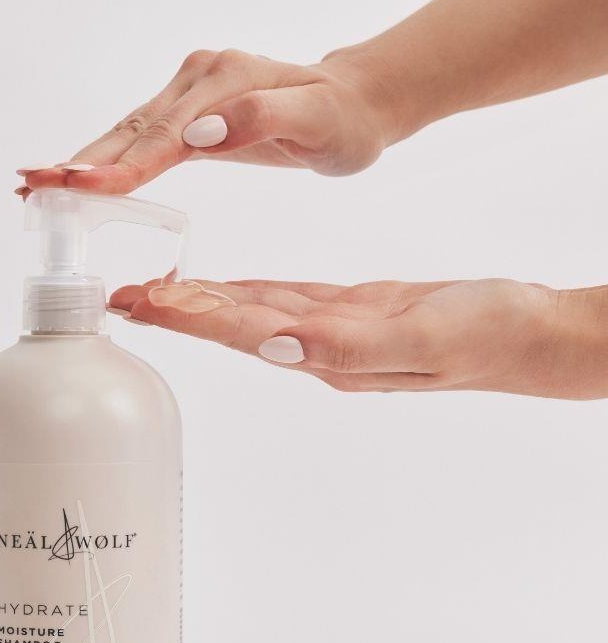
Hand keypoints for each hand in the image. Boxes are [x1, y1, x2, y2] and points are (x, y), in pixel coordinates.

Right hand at [18, 48, 393, 196]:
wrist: (353, 105)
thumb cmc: (339, 122)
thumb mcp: (316, 123)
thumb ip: (259, 121)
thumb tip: (196, 134)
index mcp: (223, 83)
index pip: (160, 134)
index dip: (117, 165)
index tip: (77, 186)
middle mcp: (198, 80)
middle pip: (130, 130)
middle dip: (79, 162)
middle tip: (31, 186)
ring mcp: (189, 93)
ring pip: (126, 133)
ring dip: (81, 161)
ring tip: (36, 184)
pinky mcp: (187, 110)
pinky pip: (139, 138)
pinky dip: (105, 159)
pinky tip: (77, 176)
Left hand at [108, 277, 607, 399]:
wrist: (526, 334)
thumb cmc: (484, 336)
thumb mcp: (421, 337)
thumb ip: (349, 344)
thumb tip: (276, 346)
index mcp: (325, 354)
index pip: (239, 332)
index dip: (186, 317)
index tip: (136, 303)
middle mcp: (314, 348)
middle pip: (228, 326)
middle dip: (171, 311)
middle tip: (115, 296)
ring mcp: (326, 331)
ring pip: (246, 312)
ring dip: (195, 303)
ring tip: (147, 291)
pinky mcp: (344, 311)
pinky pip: (277, 299)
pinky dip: (239, 292)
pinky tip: (214, 288)